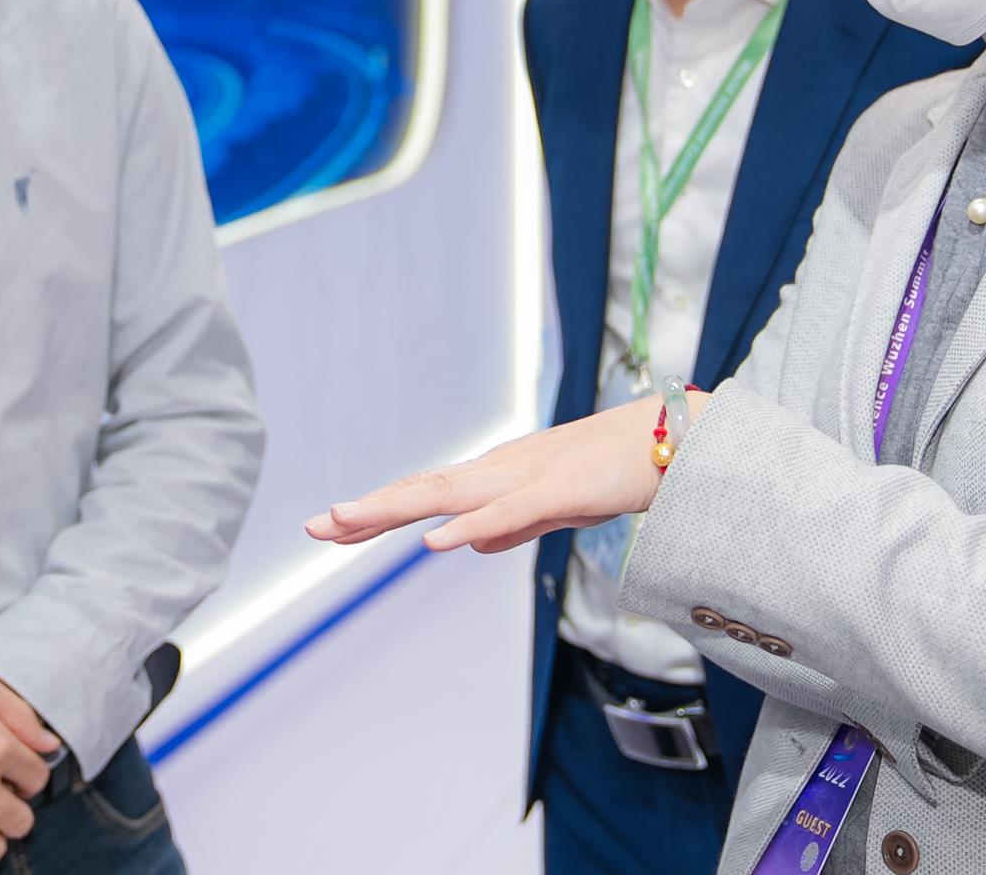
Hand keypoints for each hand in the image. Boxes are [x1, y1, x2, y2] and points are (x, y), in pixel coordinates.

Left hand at [306, 395, 703, 553]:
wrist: (670, 442)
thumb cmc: (613, 471)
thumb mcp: (553, 508)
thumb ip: (510, 524)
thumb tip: (466, 543)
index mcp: (496, 479)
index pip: (424, 495)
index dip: (376, 510)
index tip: (329, 527)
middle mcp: (499, 472)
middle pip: (422, 490)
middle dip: (368, 510)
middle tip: (314, 528)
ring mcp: (526, 478)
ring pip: (450, 495)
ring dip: (397, 508)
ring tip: (348, 520)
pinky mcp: (560, 490)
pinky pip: (508, 512)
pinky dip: (470, 525)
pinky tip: (436, 540)